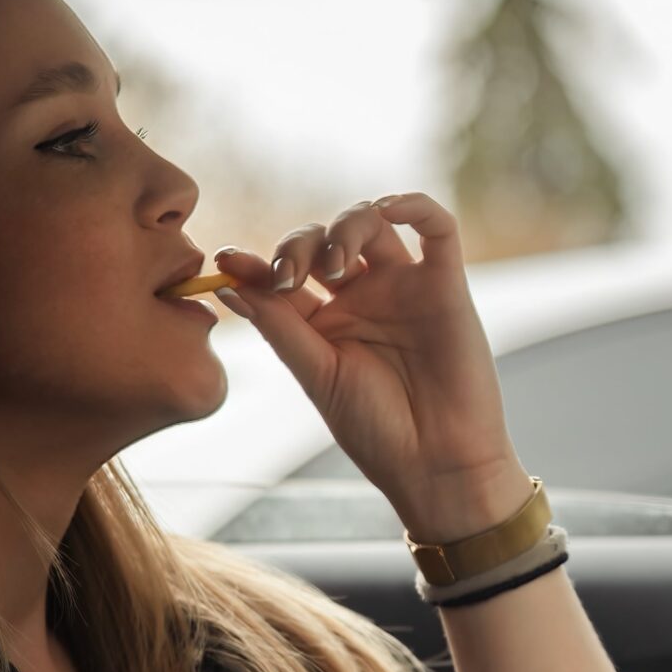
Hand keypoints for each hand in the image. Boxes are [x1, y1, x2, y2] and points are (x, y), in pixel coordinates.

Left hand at [213, 194, 529, 542]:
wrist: (437, 465)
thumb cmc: (377, 430)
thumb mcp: (317, 374)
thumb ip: (278, 325)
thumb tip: (226, 281)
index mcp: (325, 321)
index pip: (284, 273)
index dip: (255, 262)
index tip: (227, 261)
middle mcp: (363, 297)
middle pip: (323, 239)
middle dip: (299, 246)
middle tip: (289, 278)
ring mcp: (404, 288)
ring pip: (372, 222)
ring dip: (344, 228)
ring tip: (333, 267)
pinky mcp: (446, 286)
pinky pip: (437, 228)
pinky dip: (414, 206)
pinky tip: (389, 208)